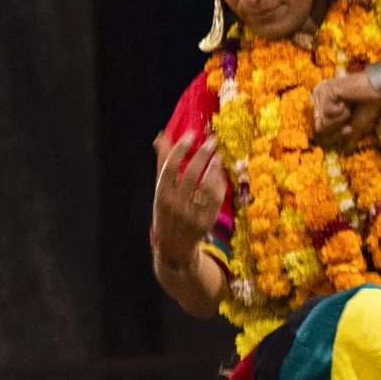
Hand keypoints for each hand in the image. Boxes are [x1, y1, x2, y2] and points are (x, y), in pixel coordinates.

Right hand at [150, 133, 227, 264]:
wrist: (173, 245)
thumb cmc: (166, 211)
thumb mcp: (160, 190)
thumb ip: (163, 164)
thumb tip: (161, 136)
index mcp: (161, 195)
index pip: (170, 168)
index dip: (180, 149)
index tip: (191, 134)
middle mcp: (176, 205)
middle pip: (191, 174)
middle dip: (203, 154)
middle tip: (212, 140)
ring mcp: (192, 214)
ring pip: (206, 186)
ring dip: (214, 168)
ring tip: (218, 156)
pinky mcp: (206, 220)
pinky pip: (216, 198)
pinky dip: (219, 184)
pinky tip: (220, 174)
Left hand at [311, 69, 380, 147]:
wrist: (378, 88)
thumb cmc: (368, 103)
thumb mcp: (356, 124)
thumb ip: (348, 138)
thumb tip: (346, 153)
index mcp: (322, 105)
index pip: (318, 131)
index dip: (333, 136)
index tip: (348, 129)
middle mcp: (317, 98)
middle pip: (319, 129)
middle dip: (338, 127)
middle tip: (350, 114)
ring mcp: (319, 93)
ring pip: (323, 121)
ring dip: (341, 117)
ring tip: (348, 104)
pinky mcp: (325, 90)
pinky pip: (327, 111)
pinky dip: (341, 110)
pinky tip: (346, 99)